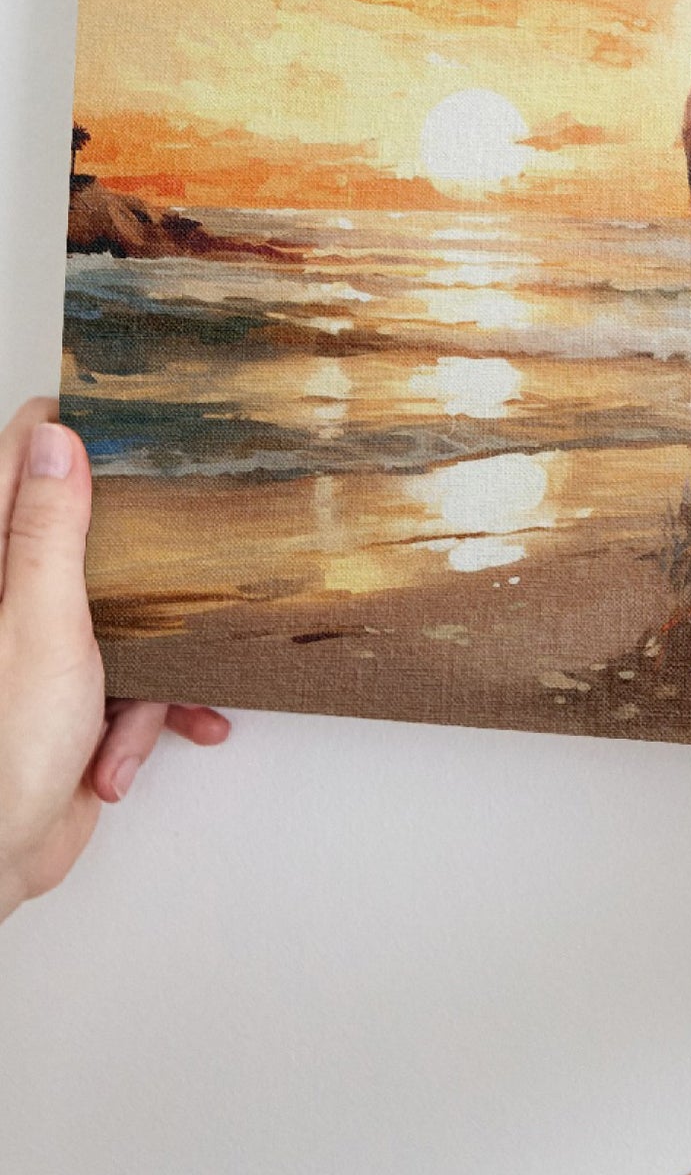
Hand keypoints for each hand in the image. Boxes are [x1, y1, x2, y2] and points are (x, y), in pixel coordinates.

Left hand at [0, 399, 229, 922]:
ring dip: (153, 663)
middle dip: (147, 561)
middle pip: (89, 533)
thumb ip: (49, 531)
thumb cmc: (1, 752)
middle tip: (187, 546)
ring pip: (126, 611)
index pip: (23, 458)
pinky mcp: (70, 695)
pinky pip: (132, 678)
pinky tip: (132, 750)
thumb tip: (58, 440)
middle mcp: (12, 596)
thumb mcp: (40, 624)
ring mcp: (41, 646)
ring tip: (151, 703)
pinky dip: (146, 714)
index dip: (75, 432)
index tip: (135, 422)